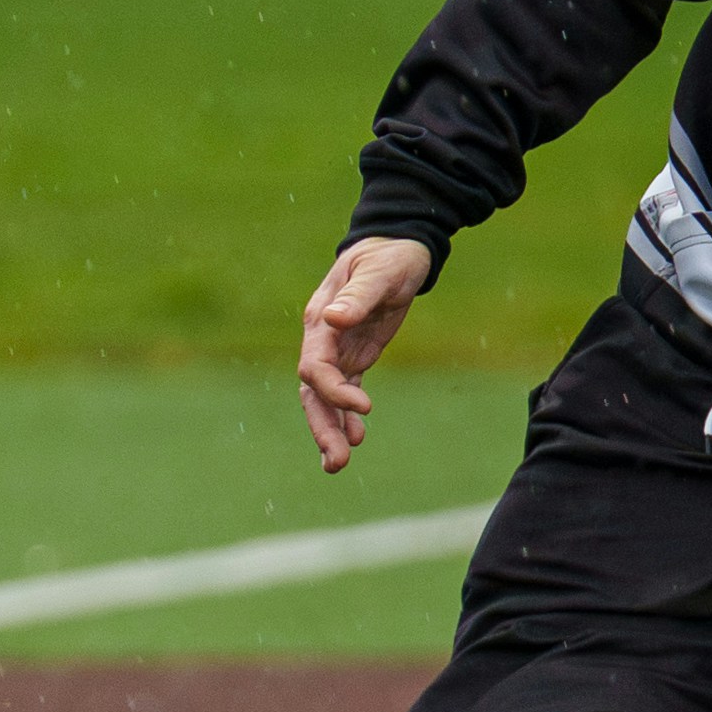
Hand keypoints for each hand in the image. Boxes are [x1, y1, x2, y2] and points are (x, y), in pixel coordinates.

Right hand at [297, 236, 435, 471]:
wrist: (399, 247)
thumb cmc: (389, 255)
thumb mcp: (379, 272)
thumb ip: (357, 297)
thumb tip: (332, 320)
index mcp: (321, 320)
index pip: (314, 366)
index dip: (333, 391)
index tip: (364, 409)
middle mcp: (323, 339)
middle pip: (312, 391)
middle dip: (322, 427)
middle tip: (337, 462)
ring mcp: (337, 350)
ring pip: (324, 399)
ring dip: (330, 430)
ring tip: (339, 464)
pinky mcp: (355, 357)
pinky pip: (344, 393)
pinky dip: (346, 417)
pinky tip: (357, 438)